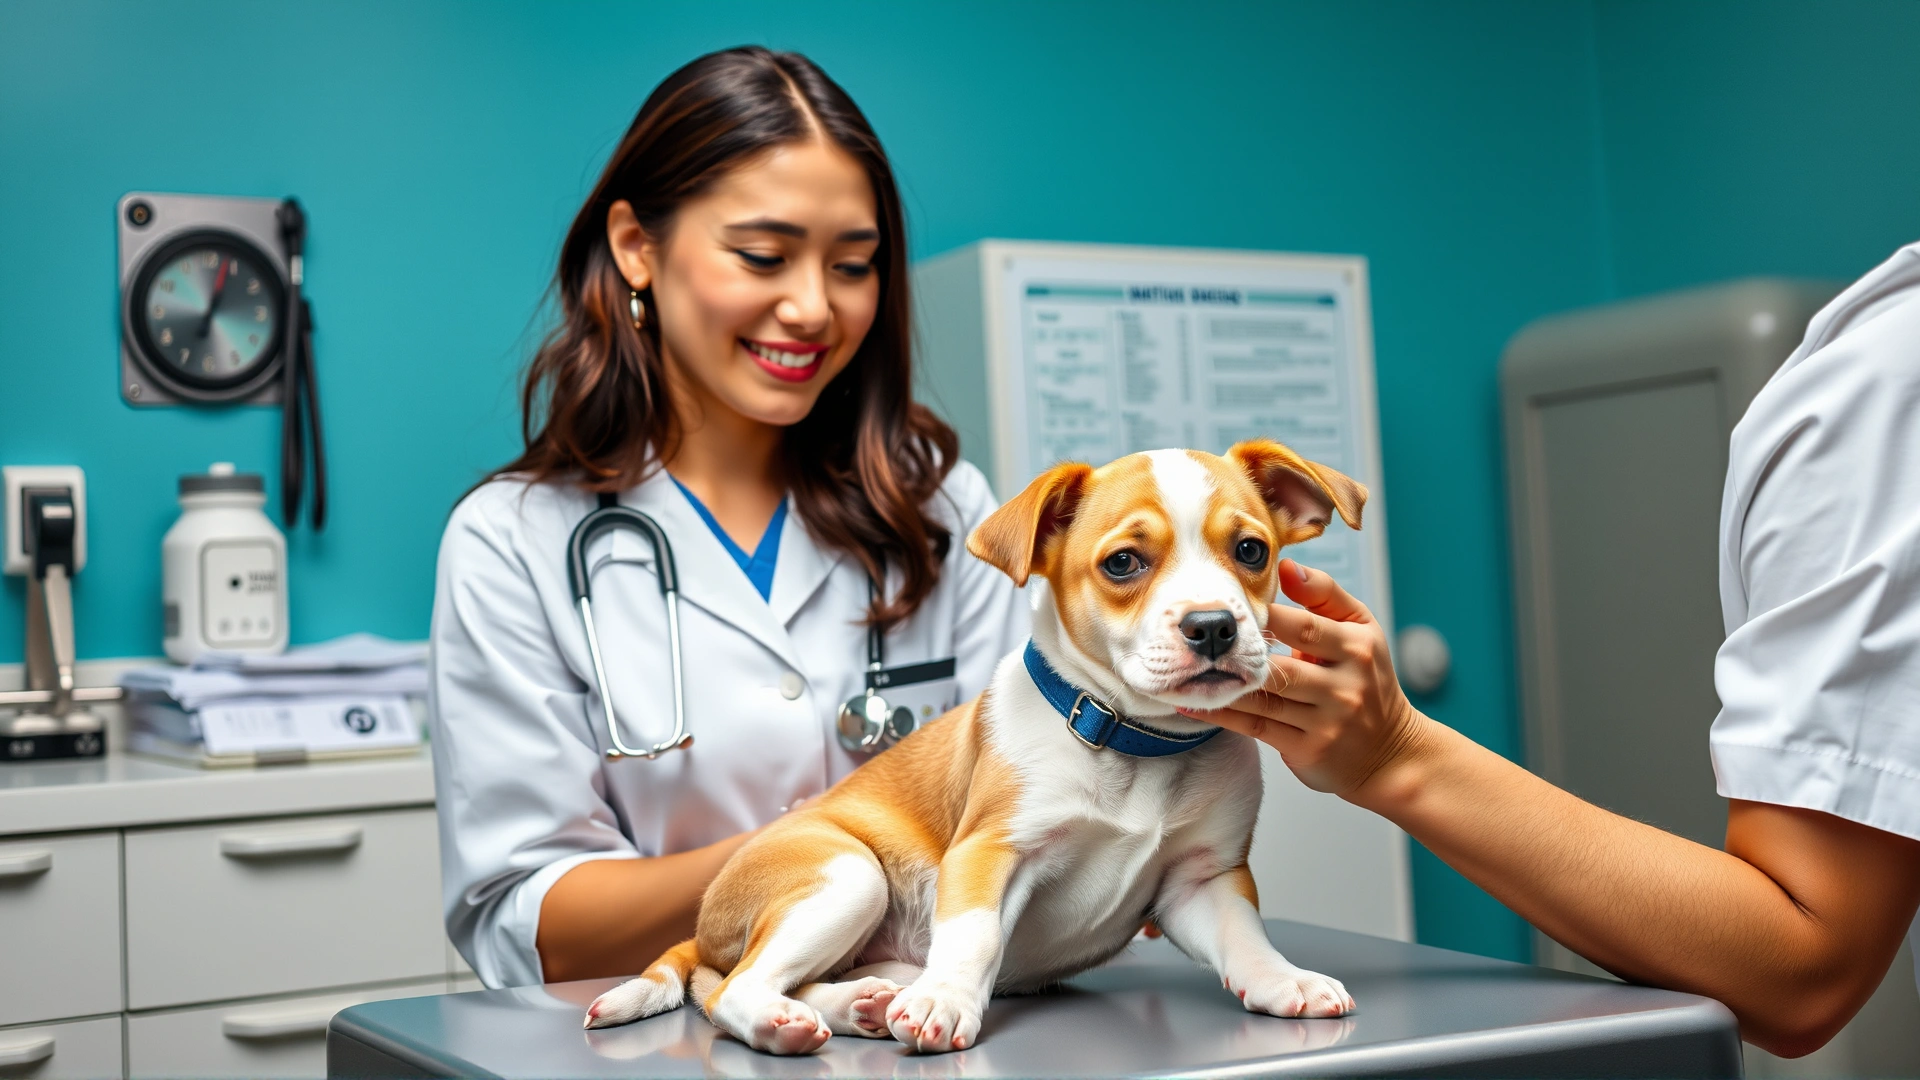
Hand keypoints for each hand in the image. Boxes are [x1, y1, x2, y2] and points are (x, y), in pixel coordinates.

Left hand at [1179, 559, 1425, 797]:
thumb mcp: (1361, 630)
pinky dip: (1223, 714)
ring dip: (1222, 684)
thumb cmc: (1367, 680)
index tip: (1231, 604)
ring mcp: (1327, 721)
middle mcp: (1345, 686)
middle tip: (1202, 639)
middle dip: (1240, 654)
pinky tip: (1192, 703)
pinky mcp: (1308, 749)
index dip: (1266, 616)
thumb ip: (1324, 594)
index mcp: (1357, 647)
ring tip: (1182, 669)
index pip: (1307, 627)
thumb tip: (1285, 565)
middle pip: (1282, 667)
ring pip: (1264, 699)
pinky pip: (1257, 727)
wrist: (1390, 752)